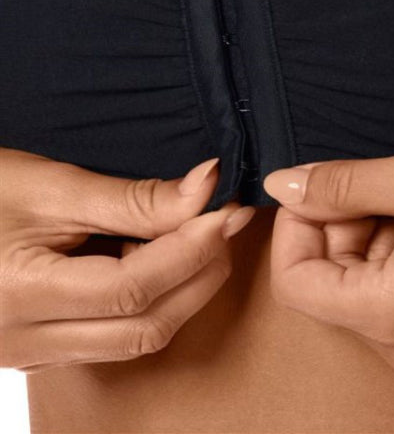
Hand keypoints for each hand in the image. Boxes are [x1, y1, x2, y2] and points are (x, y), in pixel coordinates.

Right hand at [0, 148, 254, 371]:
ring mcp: (30, 354)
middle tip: (227, 220)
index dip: (189, 249)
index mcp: (21, 296)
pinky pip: (111, 338)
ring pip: (133, 341)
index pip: (131, 289)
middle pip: (142, 327)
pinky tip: (156, 257)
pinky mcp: (37, 349)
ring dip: (180, 290)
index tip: (226, 208)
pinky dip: (148, 301)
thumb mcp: (49, 185)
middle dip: (198, 274)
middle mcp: (25, 342)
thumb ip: (131, 197)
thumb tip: (206, 187)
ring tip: (198, 233)